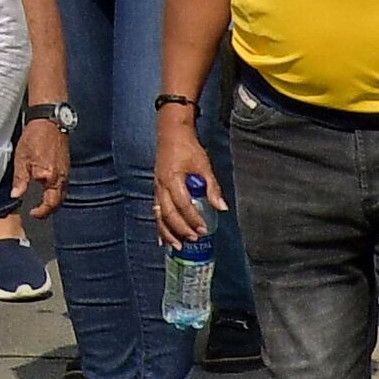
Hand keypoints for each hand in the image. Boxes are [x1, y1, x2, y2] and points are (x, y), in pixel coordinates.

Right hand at [155, 117, 221, 245]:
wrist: (171, 132)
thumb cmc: (188, 147)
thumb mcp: (203, 165)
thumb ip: (211, 187)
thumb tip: (222, 208)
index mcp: (172, 179)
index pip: (182, 204)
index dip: (193, 219)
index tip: (204, 230)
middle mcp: (161, 185)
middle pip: (167, 213)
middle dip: (180, 229)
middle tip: (193, 239)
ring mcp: (156, 187)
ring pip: (158, 214)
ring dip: (167, 231)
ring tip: (176, 246)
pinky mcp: (156, 188)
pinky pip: (156, 210)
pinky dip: (160, 225)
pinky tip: (162, 239)